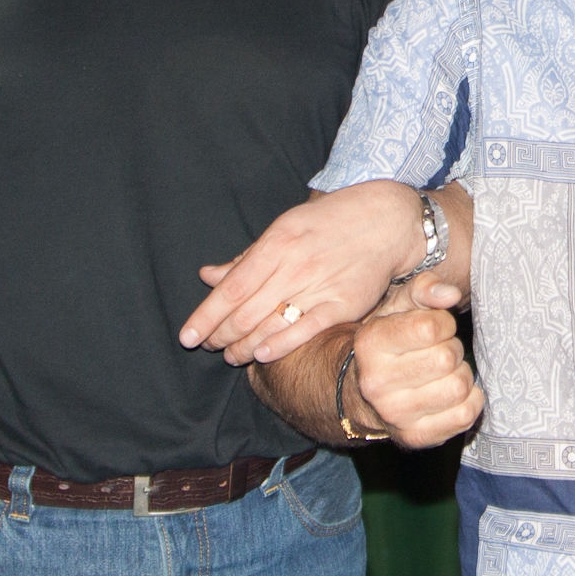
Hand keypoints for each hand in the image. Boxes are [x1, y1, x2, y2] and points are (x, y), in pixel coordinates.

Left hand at [181, 182, 424, 364]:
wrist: (387, 220)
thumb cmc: (329, 223)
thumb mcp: (283, 228)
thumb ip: (245, 258)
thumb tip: (207, 276)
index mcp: (277, 243)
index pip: (231, 289)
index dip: (205, 316)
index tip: (187, 337)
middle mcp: (296, 266)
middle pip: (246, 312)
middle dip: (220, 336)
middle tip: (209, 346)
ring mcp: (321, 286)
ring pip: (270, 326)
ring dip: (243, 346)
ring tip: (231, 355)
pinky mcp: (344, 304)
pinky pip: (306, 330)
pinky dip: (280, 345)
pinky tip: (261, 355)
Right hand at [349, 280, 484, 448]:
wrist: (362, 392)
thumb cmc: (390, 341)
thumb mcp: (399, 306)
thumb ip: (424, 289)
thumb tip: (449, 294)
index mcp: (370, 344)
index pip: (430, 328)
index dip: (442, 323)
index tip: (434, 328)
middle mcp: (376, 383)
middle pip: (447, 358)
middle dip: (451, 349)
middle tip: (438, 351)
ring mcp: (394, 415)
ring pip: (459, 387)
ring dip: (460, 375)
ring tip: (443, 373)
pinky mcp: (415, 437)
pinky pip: (465, 415)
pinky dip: (470, 401)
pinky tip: (453, 394)